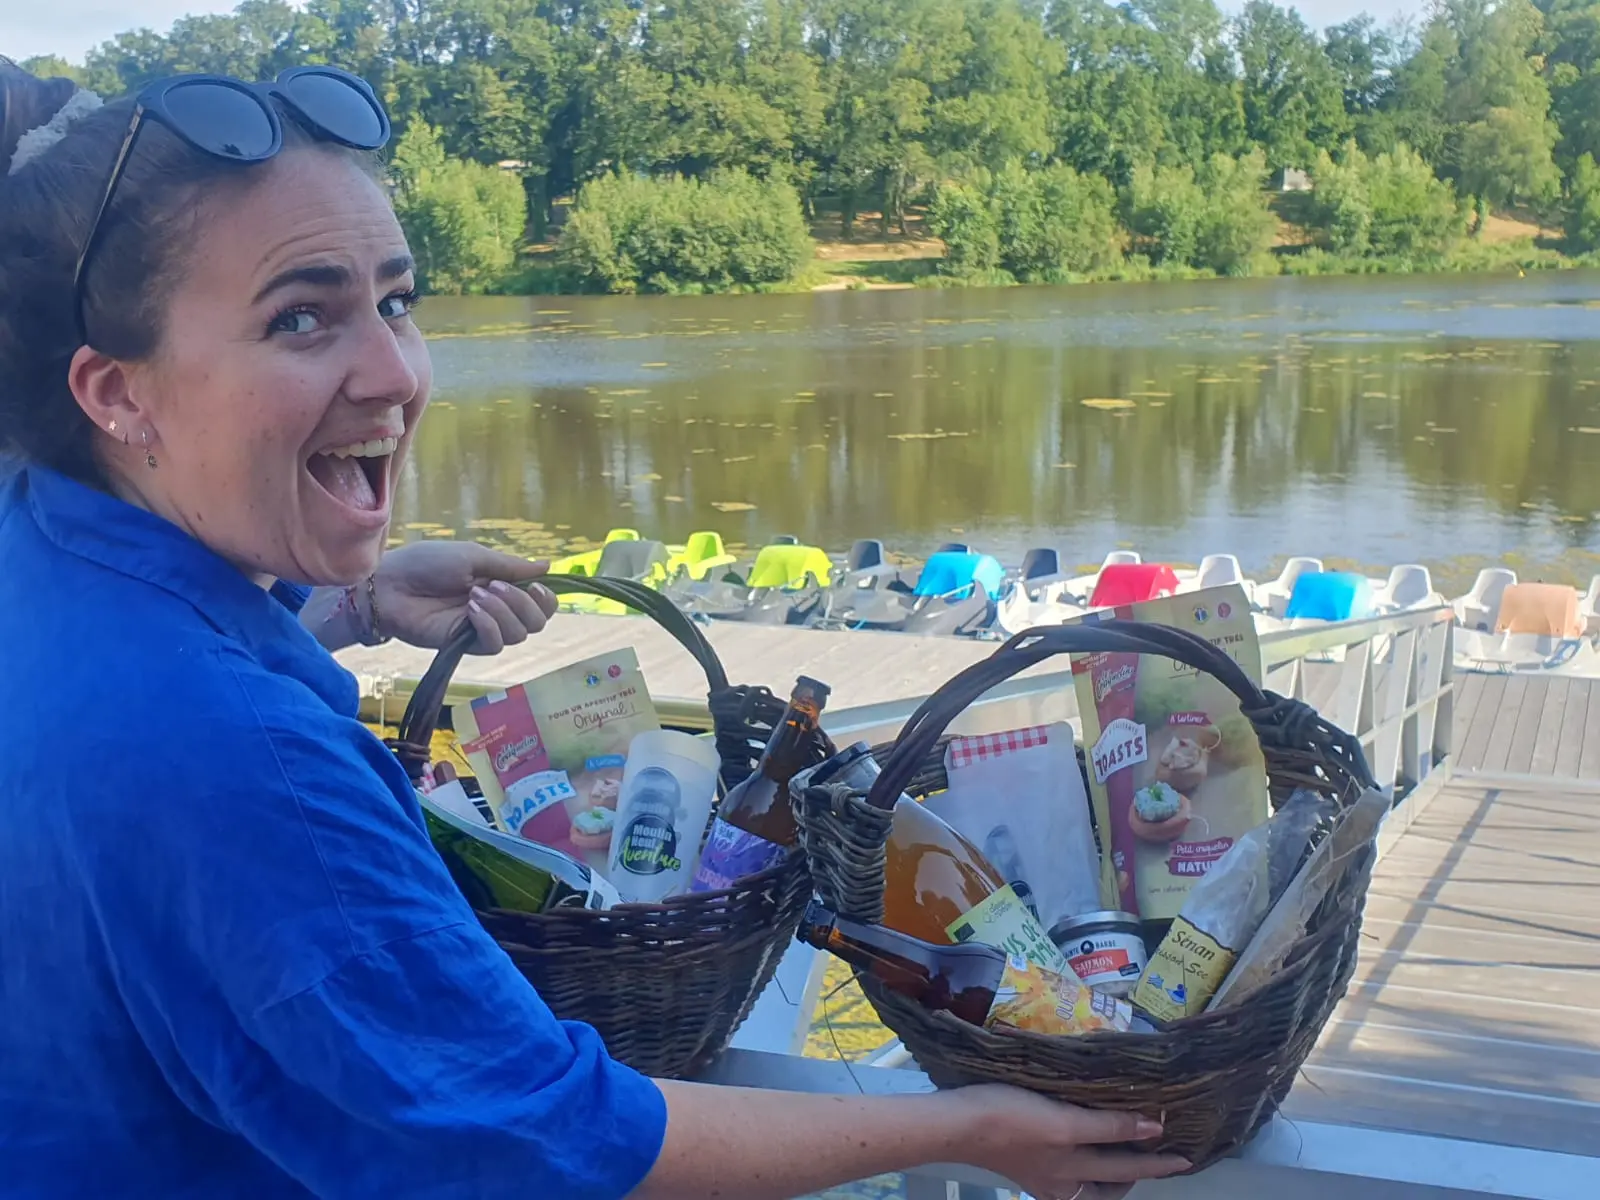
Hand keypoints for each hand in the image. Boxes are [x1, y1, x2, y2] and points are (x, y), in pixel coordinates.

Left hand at [372, 541, 559, 652]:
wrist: (392, 584)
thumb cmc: (428, 563)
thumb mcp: (473, 557)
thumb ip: (510, 566)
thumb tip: (547, 565)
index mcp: (503, 586)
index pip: (540, 603)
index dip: (546, 598)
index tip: (535, 586)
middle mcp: (498, 610)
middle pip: (537, 622)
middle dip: (524, 604)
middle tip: (496, 587)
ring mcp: (483, 629)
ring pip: (519, 635)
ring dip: (503, 612)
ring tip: (474, 596)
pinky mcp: (466, 645)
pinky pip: (495, 644)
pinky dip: (489, 625)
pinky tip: (470, 611)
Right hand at [950, 1084, 1187, 1199]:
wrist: (957, 1126)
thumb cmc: (1011, 1118)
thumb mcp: (1065, 1120)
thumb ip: (1108, 1126)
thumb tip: (1154, 1129)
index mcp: (1074, 1172)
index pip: (1128, 1168)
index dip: (1159, 1162)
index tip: (1187, 1158)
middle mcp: (1061, 1182)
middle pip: (1107, 1186)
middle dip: (1133, 1176)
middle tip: (1153, 1159)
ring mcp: (1040, 1178)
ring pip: (1086, 1185)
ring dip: (1107, 1176)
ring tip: (1118, 1157)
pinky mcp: (1022, 1166)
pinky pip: (1064, 1175)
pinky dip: (1079, 1168)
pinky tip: (1074, 1151)